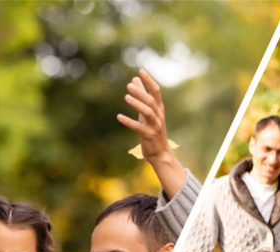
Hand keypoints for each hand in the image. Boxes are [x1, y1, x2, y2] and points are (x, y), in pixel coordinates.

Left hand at [116, 69, 185, 194]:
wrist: (160, 153)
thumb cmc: (152, 131)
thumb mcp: (147, 112)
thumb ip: (141, 96)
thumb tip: (135, 79)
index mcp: (159, 109)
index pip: (156, 92)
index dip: (149, 81)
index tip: (140, 70)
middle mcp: (159, 116)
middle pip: (151, 101)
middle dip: (141, 93)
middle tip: (129, 85)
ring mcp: (155, 126)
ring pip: (148, 112)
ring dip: (137, 104)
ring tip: (126, 97)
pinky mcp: (149, 136)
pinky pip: (139, 127)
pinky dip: (129, 122)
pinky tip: (119, 117)